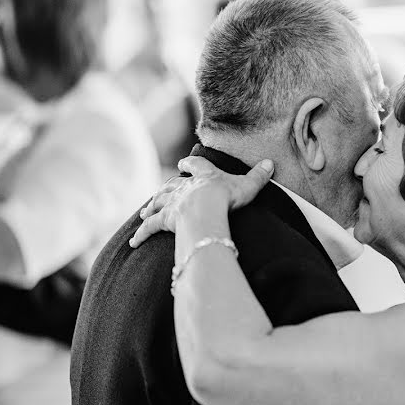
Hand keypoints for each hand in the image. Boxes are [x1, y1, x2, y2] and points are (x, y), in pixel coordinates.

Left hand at [129, 156, 273, 247]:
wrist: (208, 207)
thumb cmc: (228, 196)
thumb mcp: (248, 185)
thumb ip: (259, 175)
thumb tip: (271, 163)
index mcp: (204, 175)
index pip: (195, 164)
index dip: (190, 163)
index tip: (184, 163)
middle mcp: (184, 187)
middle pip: (171, 185)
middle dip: (166, 188)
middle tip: (160, 191)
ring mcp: (173, 203)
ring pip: (158, 203)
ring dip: (151, 207)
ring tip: (144, 212)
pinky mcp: (165, 220)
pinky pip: (150, 227)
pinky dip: (141, 234)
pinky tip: (133, 241)